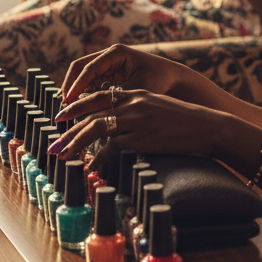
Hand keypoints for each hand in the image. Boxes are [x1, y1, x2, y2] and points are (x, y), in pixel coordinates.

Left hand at [50, 88, 222, 168]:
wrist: (207, 127)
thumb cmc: (185, 122)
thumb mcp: (159, 109)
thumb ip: (138, 113)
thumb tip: (118, 128)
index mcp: (137, 94)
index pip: (99, 96)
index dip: (77, 106)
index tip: (61, 116)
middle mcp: (134, 103)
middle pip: (92, 113)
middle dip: (69, 129)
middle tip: (54, 144)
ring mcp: (137, 119)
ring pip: (96, 128)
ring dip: (75, 143)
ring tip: (62, 155)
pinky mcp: (142, 137)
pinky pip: (112, 146)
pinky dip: (98, 157)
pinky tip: (91, 167)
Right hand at [60, 43, 180, 104]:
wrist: (172, 79)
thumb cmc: (158, 81)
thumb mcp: (136, 89)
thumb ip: (113, 97)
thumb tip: (88, 107)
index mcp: (116, 53)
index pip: (89, 68)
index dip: (76, 85)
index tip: (68, 101)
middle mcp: (109, 55)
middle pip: (80, 67)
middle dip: (70, 85)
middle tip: (63, 105)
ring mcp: (108, 63)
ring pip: (83, 75)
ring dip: (75, 90)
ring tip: (69, 108)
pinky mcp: (109, 73)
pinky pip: (91, 82)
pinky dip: (84, 93)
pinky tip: (81, 107)